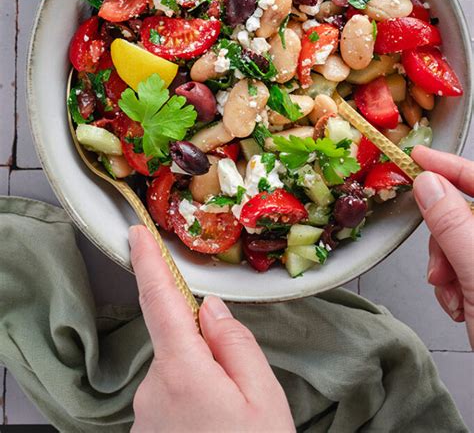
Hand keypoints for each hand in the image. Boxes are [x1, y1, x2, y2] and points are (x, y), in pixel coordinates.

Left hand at [128, 225, 294, 432]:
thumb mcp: (263, 398)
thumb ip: (237, 343)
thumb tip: (211, 308)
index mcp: (182, 371)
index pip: (160, 299)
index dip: (148, 261)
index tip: (137, 233)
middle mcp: (152, 390)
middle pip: (178, 345)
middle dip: (207, 352)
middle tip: (241, 394)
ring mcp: (144, 417)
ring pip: (177, 377)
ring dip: (202, 386)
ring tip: (231, 422)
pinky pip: (170, 404)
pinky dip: (192, 409)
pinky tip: (213, 430)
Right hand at [412, 146, 473, 347]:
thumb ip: (452, 225)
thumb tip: (430, 184)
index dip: (449, 166)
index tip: (418, 158)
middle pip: (465, 214)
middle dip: (443, 237)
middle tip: (439, 264)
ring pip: (459, 241)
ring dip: (445, 266)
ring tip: (452, 294)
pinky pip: (462, 265)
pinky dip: (452, 283)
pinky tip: (458, 304)